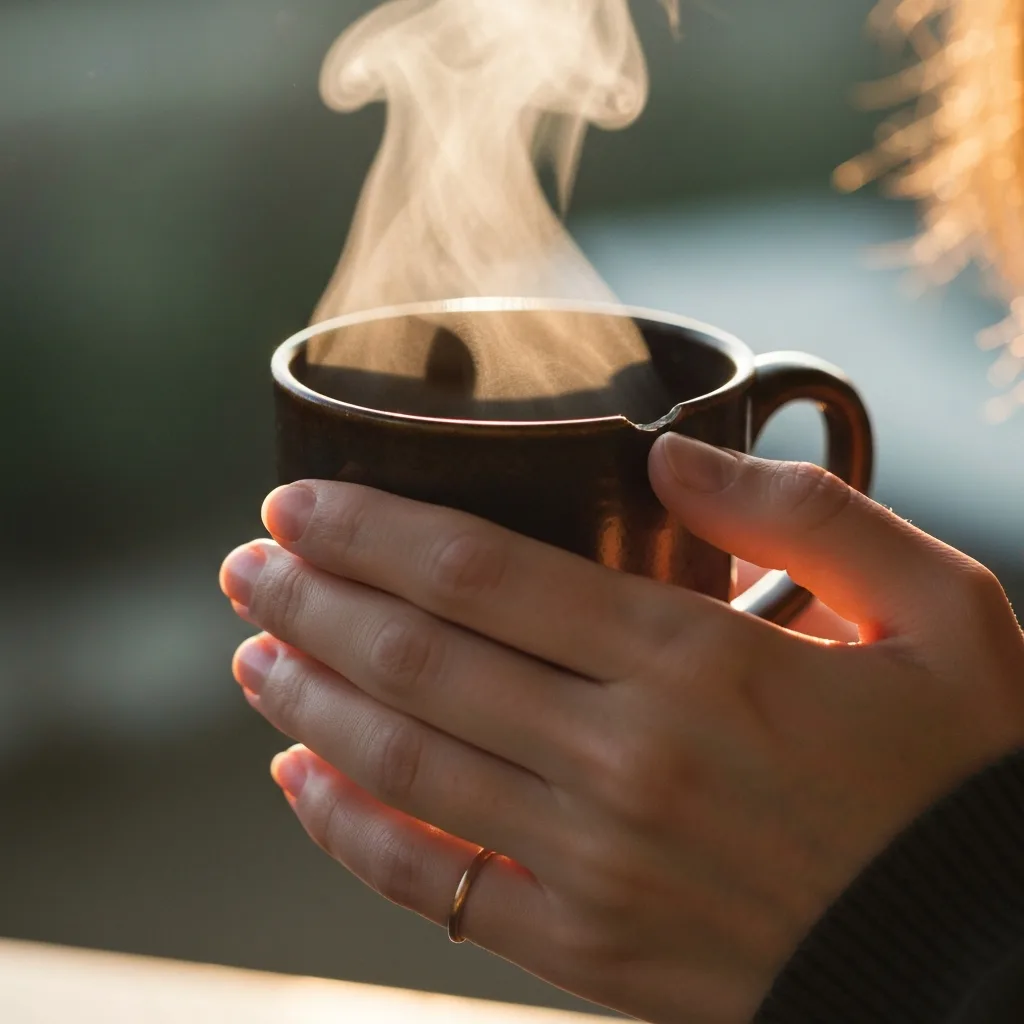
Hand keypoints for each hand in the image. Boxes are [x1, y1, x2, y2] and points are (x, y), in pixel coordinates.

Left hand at [219, 434, 1023, 1023]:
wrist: (977, 962)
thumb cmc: (957, 776)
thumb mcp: (938, 610)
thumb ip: (806, 513)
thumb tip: (673, 459)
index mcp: (702, 664)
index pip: (485, 574)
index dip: (371, 532)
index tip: (299, 504)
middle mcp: (627, 761)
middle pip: (420, 659)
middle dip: (312, 602)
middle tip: (245, 564)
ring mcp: (597, 866)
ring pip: (404, 764)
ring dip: (307, 701)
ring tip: (249, 653)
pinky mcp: (589, 950)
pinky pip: (434, 887)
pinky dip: (351, 832)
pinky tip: (298, 783)